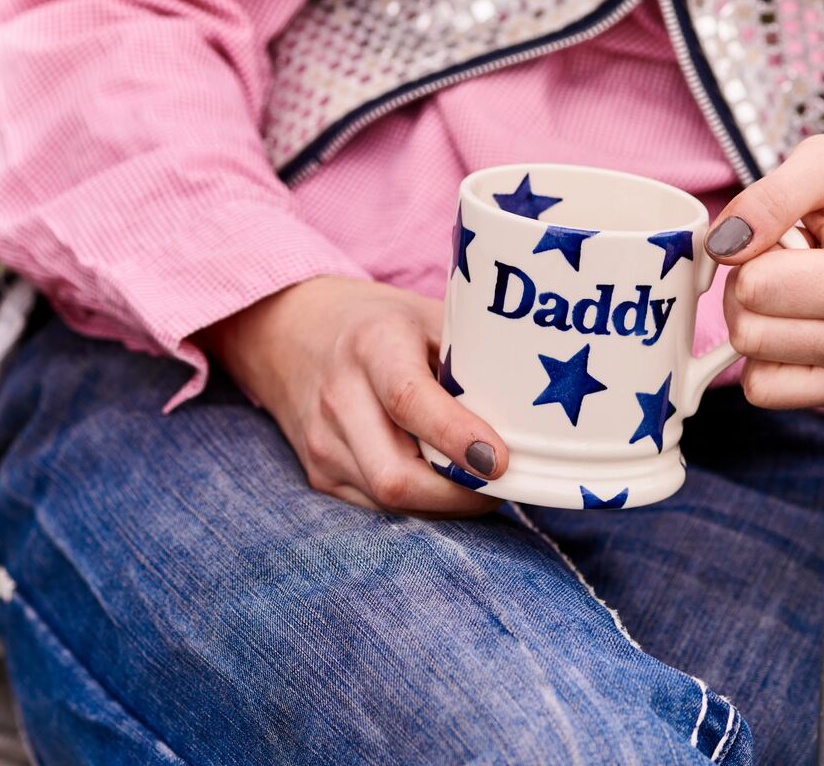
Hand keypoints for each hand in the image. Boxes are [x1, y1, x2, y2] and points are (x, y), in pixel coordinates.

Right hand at [200, 276, 508, 515]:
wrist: (291, 331)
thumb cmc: (378, 322)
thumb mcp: (425, 316)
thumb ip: (469, 356)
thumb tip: (533, 405)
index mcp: (372, 344)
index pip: (410, 400)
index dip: (457, 437)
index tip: (500, 461)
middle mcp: (339, 396)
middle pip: (395, 475)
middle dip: (459, 495)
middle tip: (504, 484)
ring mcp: (323, 442)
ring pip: (389, 501)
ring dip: (444, 504)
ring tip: (480, 483)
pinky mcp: (318, 474)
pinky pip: (376, 508)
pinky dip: (418, 505)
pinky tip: (443, 485)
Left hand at [706, 134, 823, 409]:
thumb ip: (769, 197)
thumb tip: (722, 246)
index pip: (753, 288)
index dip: (748, 252)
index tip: (784, 236)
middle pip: (746, 332)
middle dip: (748, 288)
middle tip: (788, 261)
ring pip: (751, 362)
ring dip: (758, 319)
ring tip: (798, 286)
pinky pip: (764, 388)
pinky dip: (764, 354)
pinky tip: (797, 319)